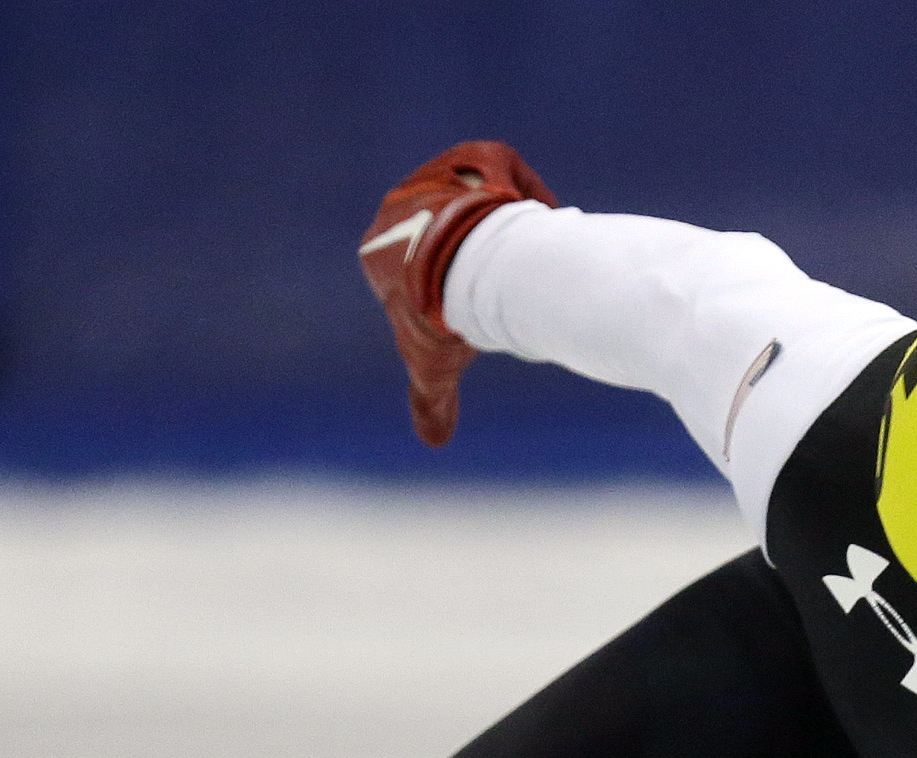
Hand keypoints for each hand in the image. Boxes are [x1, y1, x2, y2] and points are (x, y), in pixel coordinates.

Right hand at [356, 141, 559, 446]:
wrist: (471, 269)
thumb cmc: (444, 316)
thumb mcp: (432, 367)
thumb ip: (431, 401)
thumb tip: (433, 442)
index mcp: (380, 247)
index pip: (413, 265)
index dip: (444, 285)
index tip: (467, 302)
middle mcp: (403, 202)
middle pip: (444, 229)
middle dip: (469, 251)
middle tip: (500, 278)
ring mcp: (438, 173)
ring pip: (474, 196)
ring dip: (494, 219)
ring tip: (521, 248)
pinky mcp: (477, 157)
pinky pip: (502, 170)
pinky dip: (520, 189)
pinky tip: (536, 214)